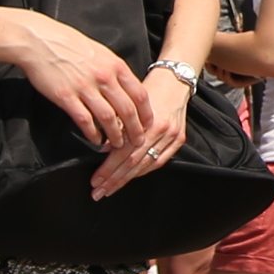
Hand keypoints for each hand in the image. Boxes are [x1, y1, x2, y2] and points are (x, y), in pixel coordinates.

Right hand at [10, 12, 150, 160]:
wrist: (39, 40)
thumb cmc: (69, 44)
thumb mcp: (100, 52)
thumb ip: (114, 70)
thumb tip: (126, 89)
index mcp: (115, 65)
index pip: (140, 94)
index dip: (146, 113)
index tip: (148, 125)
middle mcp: (104, 77)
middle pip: (127, 110)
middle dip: (135, 130)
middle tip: (137, 142)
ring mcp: (85, 87)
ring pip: (108, 118)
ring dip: (115, 135)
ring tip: (117, 145)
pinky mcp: (66, 97)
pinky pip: (84, 120)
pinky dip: (92, 134)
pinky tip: (95, 140)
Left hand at [91, 66, 191, 197]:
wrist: (173, 81)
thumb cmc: (146, 90)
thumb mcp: (127, 102)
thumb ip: (117, 126)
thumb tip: (103, 150)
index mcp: (146, 121)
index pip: (124, 152)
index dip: (108, 169)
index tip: (95, 181)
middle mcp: (160, 131)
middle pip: (134, 163)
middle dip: (114, 179)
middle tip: (98, 192)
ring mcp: (172, 137)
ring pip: (146, 165)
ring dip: (126, 180)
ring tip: (110, 189)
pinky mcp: (179, 140)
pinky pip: (159, 162)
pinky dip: (143, 171)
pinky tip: (130, 178)